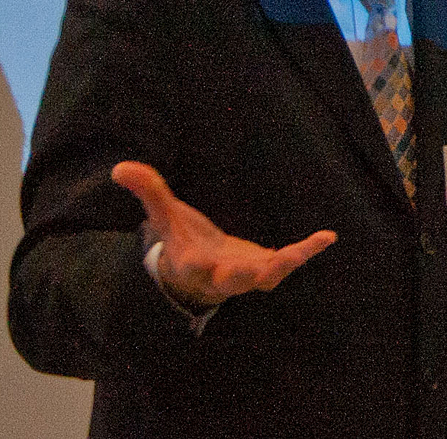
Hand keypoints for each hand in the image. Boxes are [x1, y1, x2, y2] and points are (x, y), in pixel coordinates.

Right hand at [111, 161, 336, 309]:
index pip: (191, 265)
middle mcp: (220, 276)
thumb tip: (119, 167)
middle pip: (232, 280)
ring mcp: (246, 276)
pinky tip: (327, 237)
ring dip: (286, 264)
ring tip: (309, 247)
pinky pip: (288, 263)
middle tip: (260, 268)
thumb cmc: (181, 243)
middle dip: (244, 274)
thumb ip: (148, 191)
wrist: (197, 278)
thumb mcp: (164, 217)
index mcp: (193, 263)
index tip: (192, 258)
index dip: (193, 263)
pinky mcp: (265, 269)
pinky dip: (306, 252)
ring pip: (267, 277)